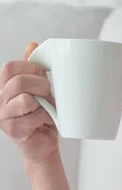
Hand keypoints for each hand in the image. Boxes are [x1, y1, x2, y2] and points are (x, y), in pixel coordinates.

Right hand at [0, 42, 58, 162]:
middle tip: (48, 93)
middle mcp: (0, 99)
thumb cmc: (42, 116)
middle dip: (40, 84)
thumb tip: (32, 45)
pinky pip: (32, 116)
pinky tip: (45, 121)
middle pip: (18, 81)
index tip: (44, 76)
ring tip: (46, 108)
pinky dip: (45, 117)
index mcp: (5, 86)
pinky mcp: (12, 129)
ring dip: (43, 103)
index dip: (32, 68)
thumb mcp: (39, 88)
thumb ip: (33, 68)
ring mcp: (3, 115)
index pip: (11, 67)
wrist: (44, 144)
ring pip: (25, 99)